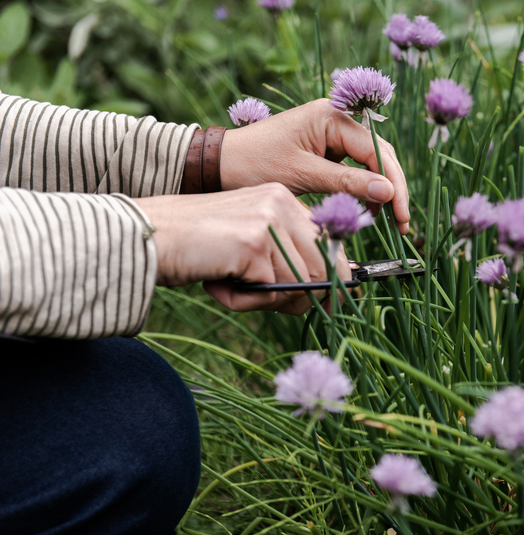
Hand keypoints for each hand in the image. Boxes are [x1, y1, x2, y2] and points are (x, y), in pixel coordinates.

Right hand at [134, 183, 350, 314]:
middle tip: (262, 300)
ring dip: (266, 301)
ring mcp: (269, 221)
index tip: (332, 300)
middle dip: (301, 298)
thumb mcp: (249, 246)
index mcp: (283, 199)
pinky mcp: (254, 243)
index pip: (332, 244)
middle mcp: (282, 203)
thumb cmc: (196, 248)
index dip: (335, 277)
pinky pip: (272, 293)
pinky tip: (218, 284)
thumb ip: (285, 259)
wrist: (145, 237)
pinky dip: (245, 301)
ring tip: (230, 286)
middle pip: (325, 268)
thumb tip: (330, 292)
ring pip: (300, 285)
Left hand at [219, 99, 410, 234]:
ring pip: (370, 165)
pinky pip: (354, 170)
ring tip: (386, 221)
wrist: (218, 165)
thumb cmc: (254, 163)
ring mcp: (331, 136)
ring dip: (379, 192)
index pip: (376, 151)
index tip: (400, 214)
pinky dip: (362, 191)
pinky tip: (366, 211)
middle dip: (392, 189)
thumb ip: (347, 183)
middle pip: (379, 156)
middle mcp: (336, 120)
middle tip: (401, 223)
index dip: (393, 183)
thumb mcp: (303, 174)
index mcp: (331, 116)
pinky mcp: (325, 152)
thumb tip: (388, 193)